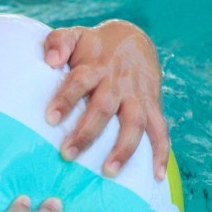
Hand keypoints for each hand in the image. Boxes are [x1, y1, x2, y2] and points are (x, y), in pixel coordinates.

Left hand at [43, 20, 169, 180]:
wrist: (134, 40)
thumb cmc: (93, 46)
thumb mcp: (74, 36)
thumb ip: (58, 43)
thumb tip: (52, 60)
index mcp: (95, 66)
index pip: (79, 81)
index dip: (66, 98)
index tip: (50, 119)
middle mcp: (118, 82)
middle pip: (104, 107)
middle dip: (87, 133)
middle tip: (67, 154)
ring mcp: (137, 95)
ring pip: (134, 123)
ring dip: (123, 149)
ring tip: (108, 172)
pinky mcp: (153, 106)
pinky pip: (161, 131)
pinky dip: (162, 154)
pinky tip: (156, 176)